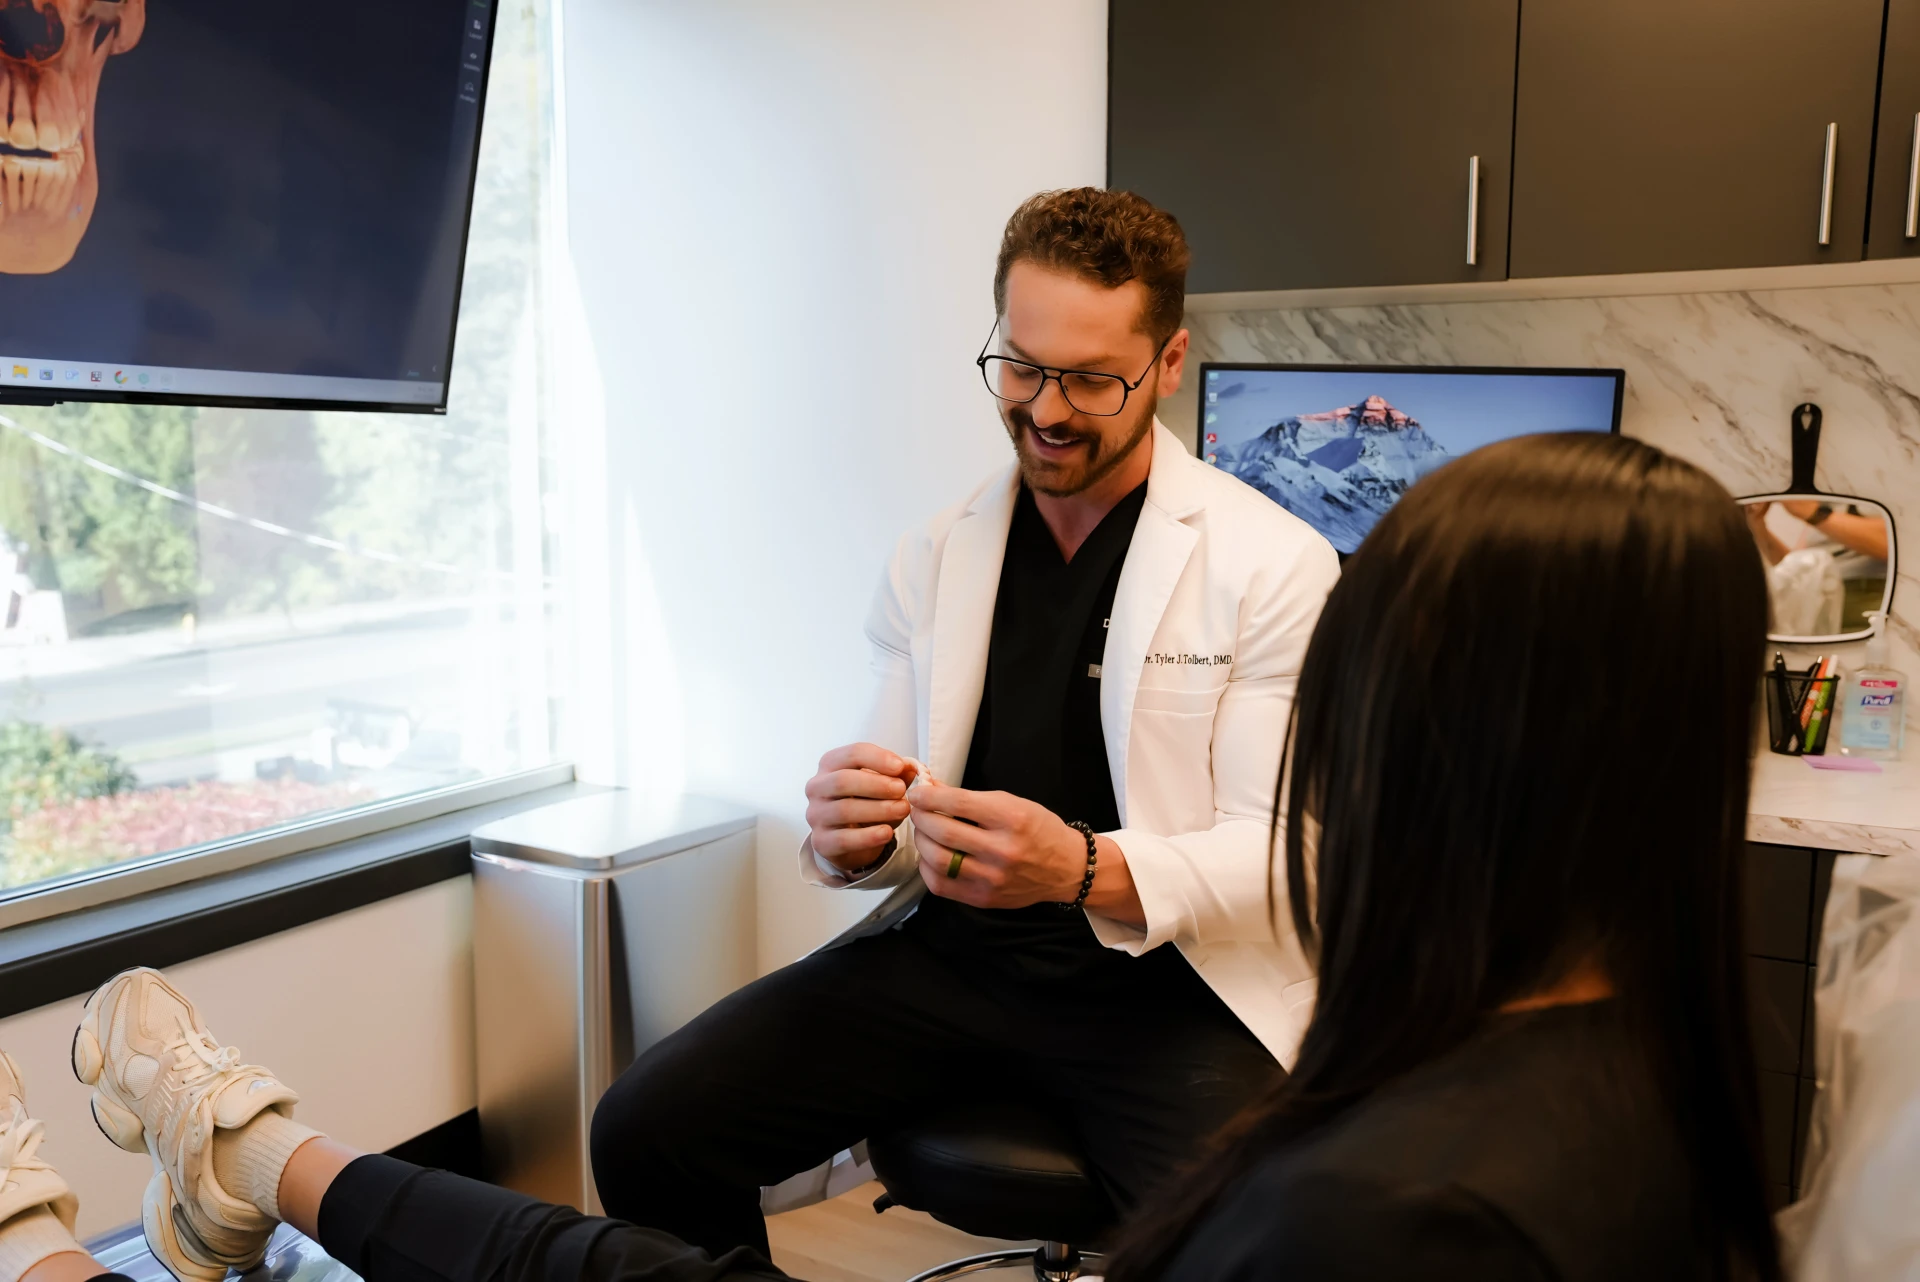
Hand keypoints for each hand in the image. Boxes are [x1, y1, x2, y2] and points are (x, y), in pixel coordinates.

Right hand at [805, 743, 911, 872]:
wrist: (850, 840)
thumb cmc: (865, 803)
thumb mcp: (883, 786)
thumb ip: (896, 775)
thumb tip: (912, 767)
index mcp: (830, 765)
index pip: (851, 754)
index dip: (877, 758)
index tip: (900, 767)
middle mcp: (817, 787)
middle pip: (843, 780)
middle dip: (877, 784)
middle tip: (902, 790)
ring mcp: (816, 815)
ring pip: (844, 810)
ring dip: (878, 809)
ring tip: (902, 810)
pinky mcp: (821, 841)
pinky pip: (843, 839)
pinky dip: (868, 836)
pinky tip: (887, 833)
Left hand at [907, 784, 1093, 908]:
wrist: (1066, 868)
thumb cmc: (1040, 830)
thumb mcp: (1012, 803)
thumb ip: (970, 799)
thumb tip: (932, 788)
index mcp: (1012, 819)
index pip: (958, 803)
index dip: (929, 796)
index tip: (917, 792)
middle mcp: (1002, 850)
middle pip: (944, 832)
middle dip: (921, 817)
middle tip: (917, 810)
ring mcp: (992, 878)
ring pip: (938, 860)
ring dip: (921, 841)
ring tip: (923, 832)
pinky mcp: (983, 898)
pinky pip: (941, 884)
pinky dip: (927, 867)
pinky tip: (931, 856)